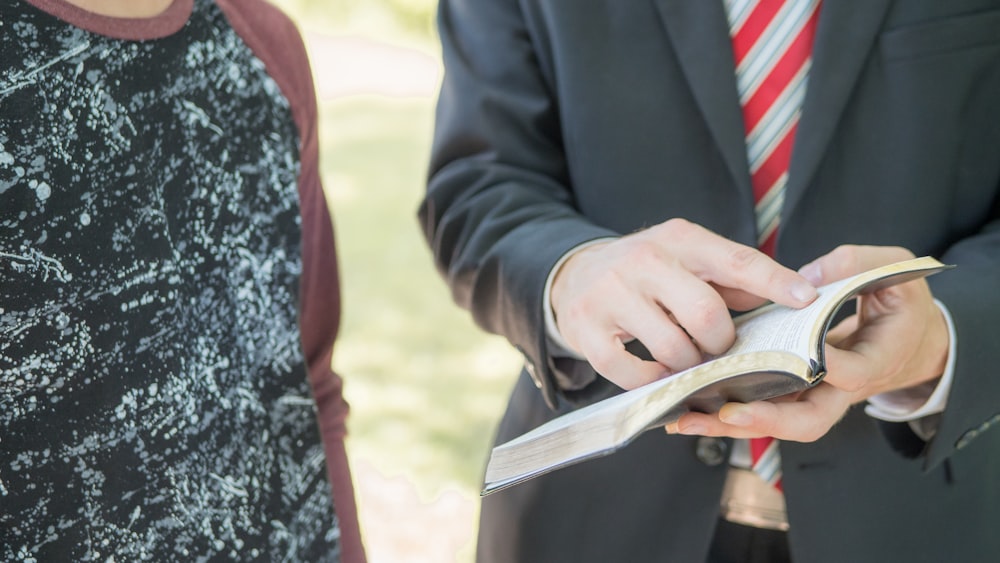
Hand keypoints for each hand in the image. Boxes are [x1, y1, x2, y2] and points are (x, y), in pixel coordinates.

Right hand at [550, 219, 817, 389]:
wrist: (574, 274)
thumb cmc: (647, 272)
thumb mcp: (688, 259)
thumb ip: (735, 278)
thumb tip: (795, 296)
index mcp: (678, 239)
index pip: (736, 260)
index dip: (774, 283)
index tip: (807, 300)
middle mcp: (643, 260)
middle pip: (705, 314)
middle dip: (721, 343)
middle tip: (719, 349)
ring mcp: (610, 294)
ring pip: (672, 348)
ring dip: (689, 366)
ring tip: (688, 361)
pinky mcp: (586, 329)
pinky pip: (631, 372)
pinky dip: (653, 382)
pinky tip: (658, 373)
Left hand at [667, 245, 949, 441]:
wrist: (908, 339)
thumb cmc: (900, 303)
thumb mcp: (894, 273)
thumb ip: (856, 266)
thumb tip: (808, 277)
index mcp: (876, 360)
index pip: (851, 373)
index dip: (826, 366)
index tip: (800, 355)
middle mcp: (842, 389)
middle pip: (807, 419)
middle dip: (767, 418)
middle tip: (729, 412)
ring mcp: (815, 395)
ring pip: (776, 421)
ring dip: (731, 424)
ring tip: (690, 419)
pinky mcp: (792, 392)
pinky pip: (760, 408)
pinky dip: (725, 414)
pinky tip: (688, 411)